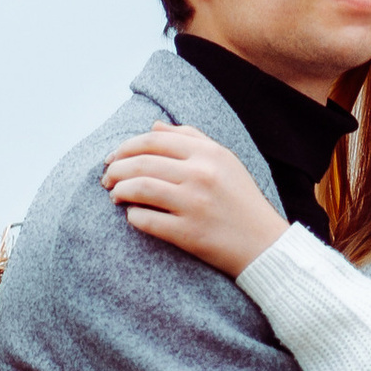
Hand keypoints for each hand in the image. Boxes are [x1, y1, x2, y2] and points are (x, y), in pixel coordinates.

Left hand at [102, 126, 290, 277]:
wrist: (264, 245)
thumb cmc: (241, 200)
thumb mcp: (225, 161)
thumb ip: (191, 138)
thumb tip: (153, 126)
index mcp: (209, 153)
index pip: (153, 140)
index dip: (125, 147)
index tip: (113, 157)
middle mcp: (201, 175)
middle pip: (141, 163)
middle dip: (115, 169)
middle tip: (107, 178)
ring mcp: (195, 205)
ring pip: (139, 189)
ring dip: (119, 191)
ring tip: (114, 196)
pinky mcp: (189, 234)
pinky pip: (147, 221)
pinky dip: (133, 217)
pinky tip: (133, 216)